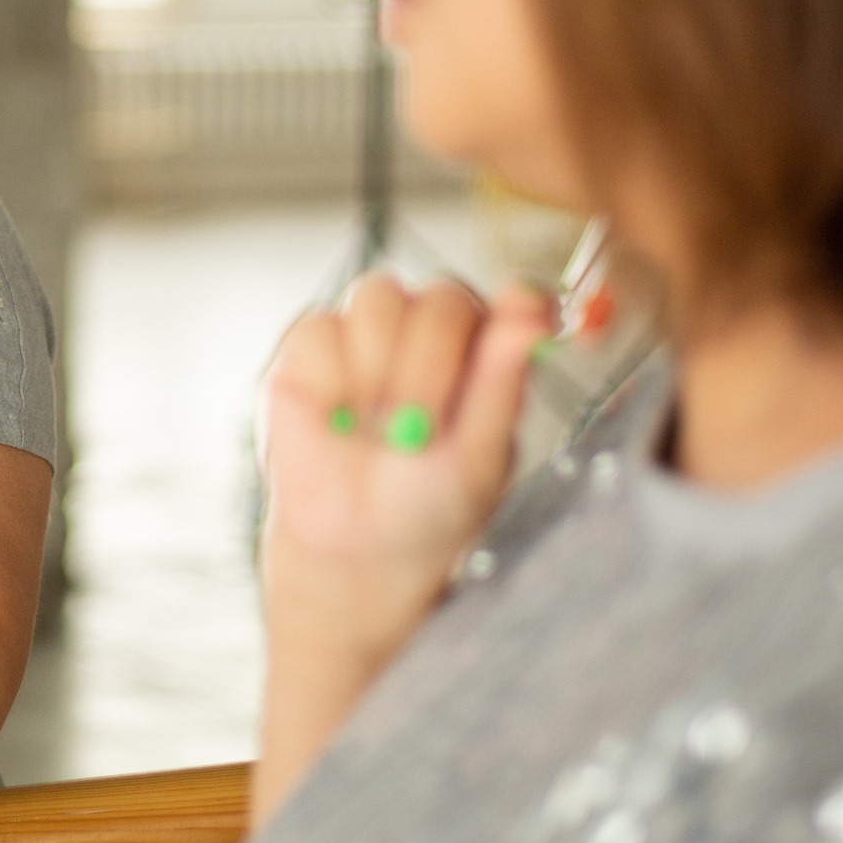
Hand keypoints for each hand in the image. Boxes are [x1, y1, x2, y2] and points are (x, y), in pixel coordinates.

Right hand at [259, 272, 548, 661]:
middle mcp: (433, 329)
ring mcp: (371, 328)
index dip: (520, 305)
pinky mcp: (312, 341)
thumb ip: (502, 382)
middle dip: (430, 365)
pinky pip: (320, 326)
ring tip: (372, 428)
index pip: (516, 301)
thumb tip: (531, 314)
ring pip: (377, 296)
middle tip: (415, 428)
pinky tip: (333, 420)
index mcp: (489, 354)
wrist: (354, 547)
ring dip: (376, 368)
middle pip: (443, 298)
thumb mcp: (477, 460)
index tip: (523, 318)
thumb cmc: (428, 505)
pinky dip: (326, 379)